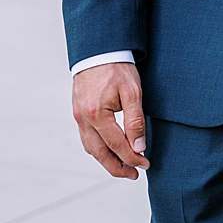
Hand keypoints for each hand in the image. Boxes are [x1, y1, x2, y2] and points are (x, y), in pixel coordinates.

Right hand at [73, 62, 150, 178]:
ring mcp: (77, 115)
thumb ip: (135, 122)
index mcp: (97, 114)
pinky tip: (108, 149)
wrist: (99, 48)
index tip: (145, 164)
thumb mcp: (132, 92)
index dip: (133, 158)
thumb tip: (138, 148)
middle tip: (134, 175)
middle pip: (99, 153)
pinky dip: (97, 148)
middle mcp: (83, 117)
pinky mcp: (77, 111)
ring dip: (106, 160)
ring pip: (90, 147)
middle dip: (117, 168)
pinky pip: (85, 137)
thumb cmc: (116, 67)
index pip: (117, 146)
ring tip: (123, 166)